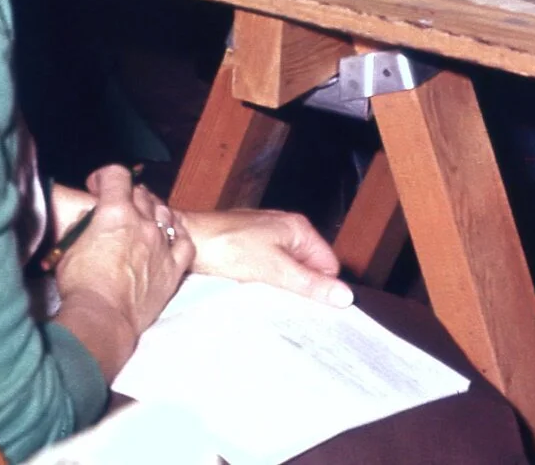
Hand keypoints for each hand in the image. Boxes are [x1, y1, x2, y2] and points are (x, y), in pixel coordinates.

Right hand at [55, 165, 193, 378]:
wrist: (103, 318)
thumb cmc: (81, 284)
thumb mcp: (70, 247)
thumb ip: (83, 225)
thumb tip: (91, 218)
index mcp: (115, 212)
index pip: (117, 175)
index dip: (105, 176)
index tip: (98, 186)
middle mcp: (142, 222)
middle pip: (142, 193)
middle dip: (128, 194)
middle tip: (119, 206)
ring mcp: (161, 244)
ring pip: (165, 213)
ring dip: (153, 211)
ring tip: (144, 219)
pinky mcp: (173, 268)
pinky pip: (185, 242)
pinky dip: (179, 233)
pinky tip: (172, 234)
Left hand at [182, 208, 352, 306]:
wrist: (190, 239)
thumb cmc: (229, 247)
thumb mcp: (275, 269)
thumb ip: (310, 283)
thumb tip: (345, 296)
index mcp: (298, 228)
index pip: (329, 264)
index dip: (322, 286)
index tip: (313, 306)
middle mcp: (286, 228)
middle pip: (310, 266)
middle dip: (303, 286)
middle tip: (290, 304)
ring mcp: (268, 236)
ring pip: (291, 269)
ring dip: (285, 285)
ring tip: (272, 297)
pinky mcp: (252, 246)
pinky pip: (272, 268)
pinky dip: (269, 281)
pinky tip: (258, 289)